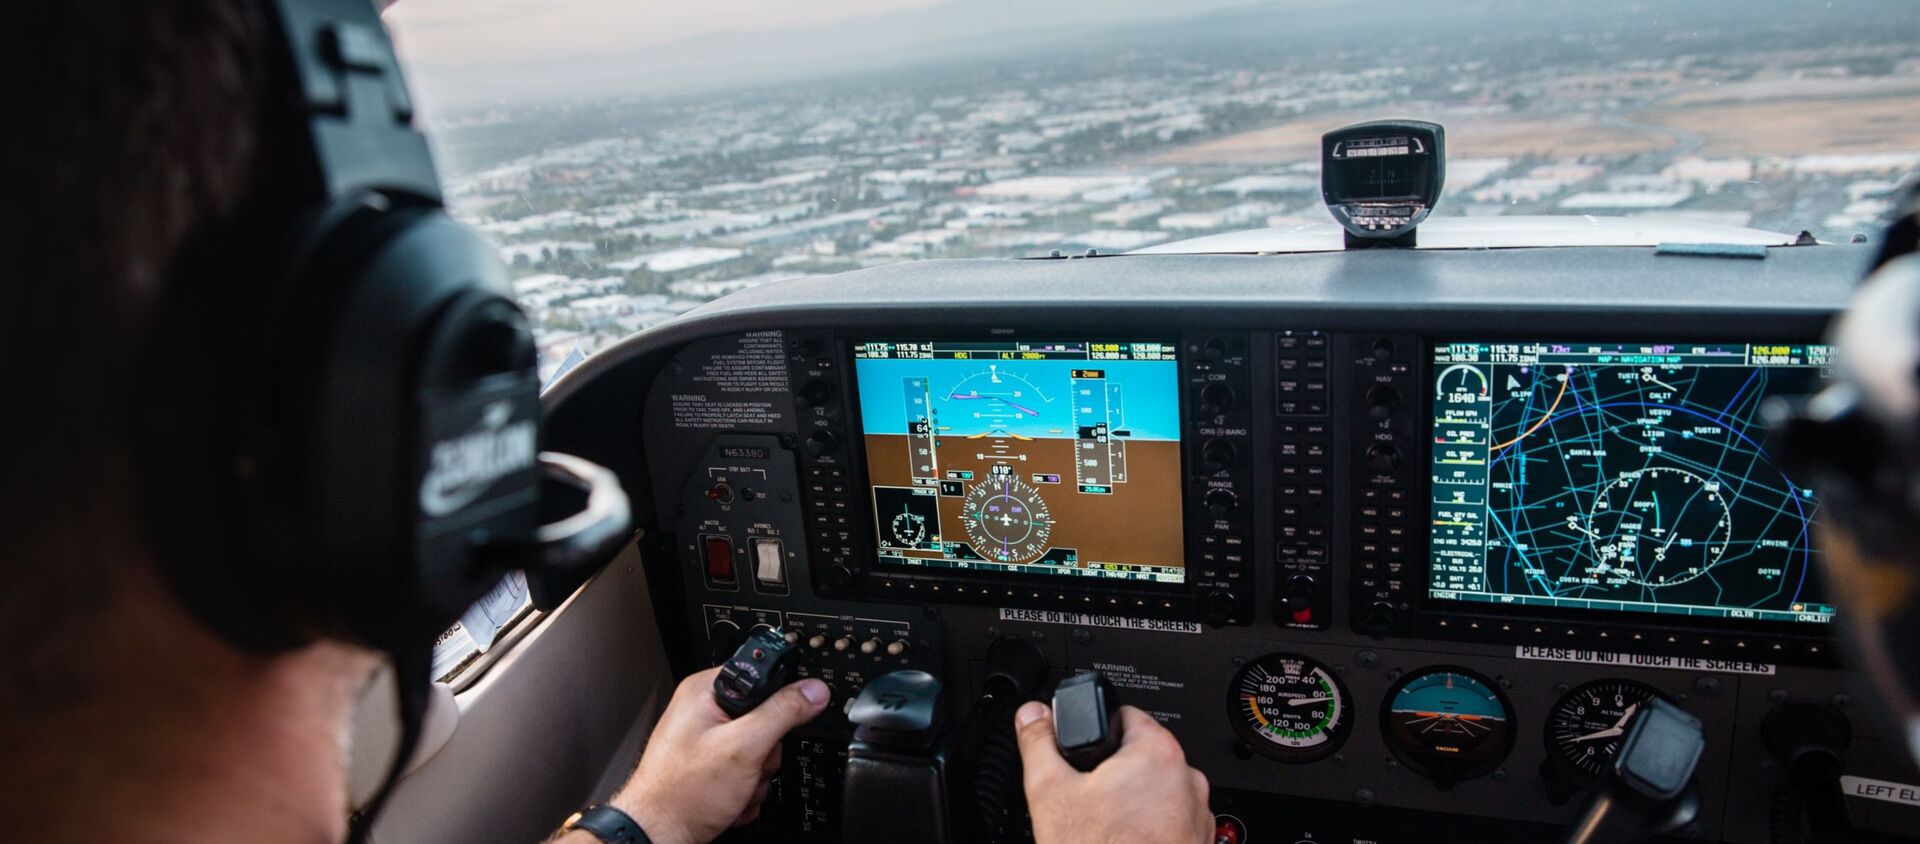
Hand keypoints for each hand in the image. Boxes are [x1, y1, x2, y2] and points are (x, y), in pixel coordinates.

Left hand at [603, 667, 829, 843]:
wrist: (660, 835)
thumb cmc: (682, 792)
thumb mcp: (744, 747)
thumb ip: (782, 713)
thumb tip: (813, 691)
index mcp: (706, 691)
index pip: (762, 677)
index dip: (778, 701)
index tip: (781, 723)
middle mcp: (705, 713)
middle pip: (767, 720)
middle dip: (764, 753)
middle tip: (746, 765)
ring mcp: (709, 743)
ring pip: (761, 751)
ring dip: (756, 777)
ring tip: (734, 787)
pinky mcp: (713, 768)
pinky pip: (748, 772)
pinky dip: (745, 790)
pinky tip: (728, 798)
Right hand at [1015, 701, 1211, 843]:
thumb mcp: (1050, 792)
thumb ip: (1039, 743)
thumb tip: (1033, 715)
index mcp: (1158, 753)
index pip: (1126, 716)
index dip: (1097, 734)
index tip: (1084, 757)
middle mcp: (1188, 780)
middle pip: (1142, 757)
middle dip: (1115, 774)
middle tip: (1089, 800)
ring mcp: (1198, 816)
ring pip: (1157, 793)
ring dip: (1135, 804)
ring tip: (1107, 828)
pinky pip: (1172, 824)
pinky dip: (1151, 830)